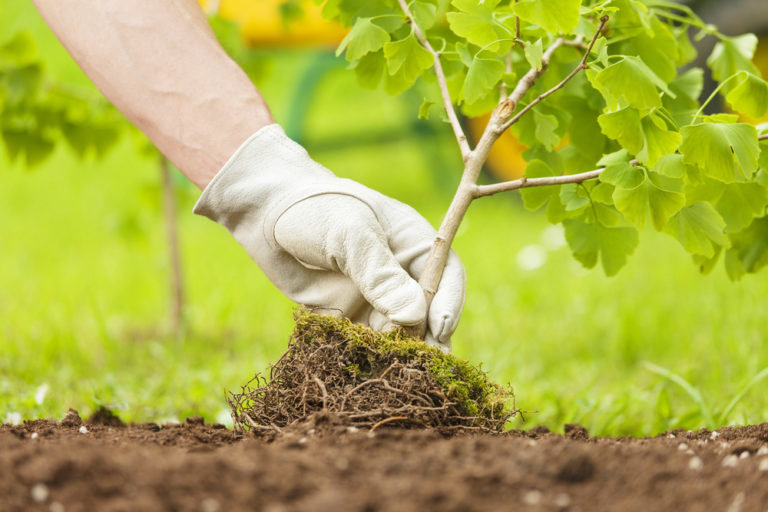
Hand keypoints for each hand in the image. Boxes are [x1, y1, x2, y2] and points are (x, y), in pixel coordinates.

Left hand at [193, 125, 464, 348]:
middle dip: (428, 338)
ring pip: (400, 334)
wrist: (265, 217)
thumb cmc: (313, 211)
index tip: (438, 329)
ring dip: (400, 354)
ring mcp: (376, 299)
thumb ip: (379, 274)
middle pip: (428, 312)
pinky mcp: (350, 320)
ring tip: (396, 373)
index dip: (448, 303)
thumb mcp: (349, 234)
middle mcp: (401, 275)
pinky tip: (367, 372)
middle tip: (424, 364)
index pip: (447, 275)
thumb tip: (413, 317)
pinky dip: (370, 359)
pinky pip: (368, 345)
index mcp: (414, 244)